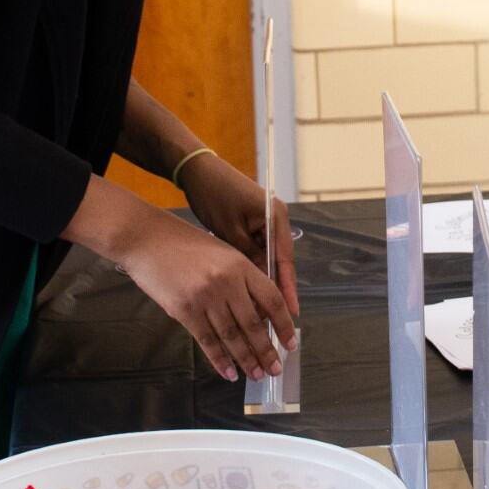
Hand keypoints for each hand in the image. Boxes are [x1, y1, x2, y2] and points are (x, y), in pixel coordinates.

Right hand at [116, 209, 294, 381]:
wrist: (146, 239)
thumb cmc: (183, 244)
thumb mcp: (221, 252)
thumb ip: (240, 279)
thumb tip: (258, 315)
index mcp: (240, 265)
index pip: (272, 299)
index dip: (283, 324)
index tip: (290, 342)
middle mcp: (226, 282)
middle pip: (253, 324)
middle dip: (266, 351)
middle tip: (274, 369)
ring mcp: (205, 297)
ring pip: (232, 336)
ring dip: (245, 359)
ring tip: (256, 374)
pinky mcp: (183, 310)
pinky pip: (207, 340)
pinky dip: (219, 359)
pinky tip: (229, 372)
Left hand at [180, 155, 300, 321]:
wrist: (197, 170)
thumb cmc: (213, 195)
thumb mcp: (229, 231)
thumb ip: (247, 257)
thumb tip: (259, 286)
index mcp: (275, 217)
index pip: (285, 260)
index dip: (288, 288)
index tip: (292, 312)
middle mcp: (275, 218)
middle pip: (278, 260)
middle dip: (274, 288)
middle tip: (271, 317)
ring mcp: (264, 219)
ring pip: (266, 257)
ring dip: (260, 279)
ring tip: (257, 307)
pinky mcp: (252, 221)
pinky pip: (256, 249)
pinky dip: (250, 266)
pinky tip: (245, 286)